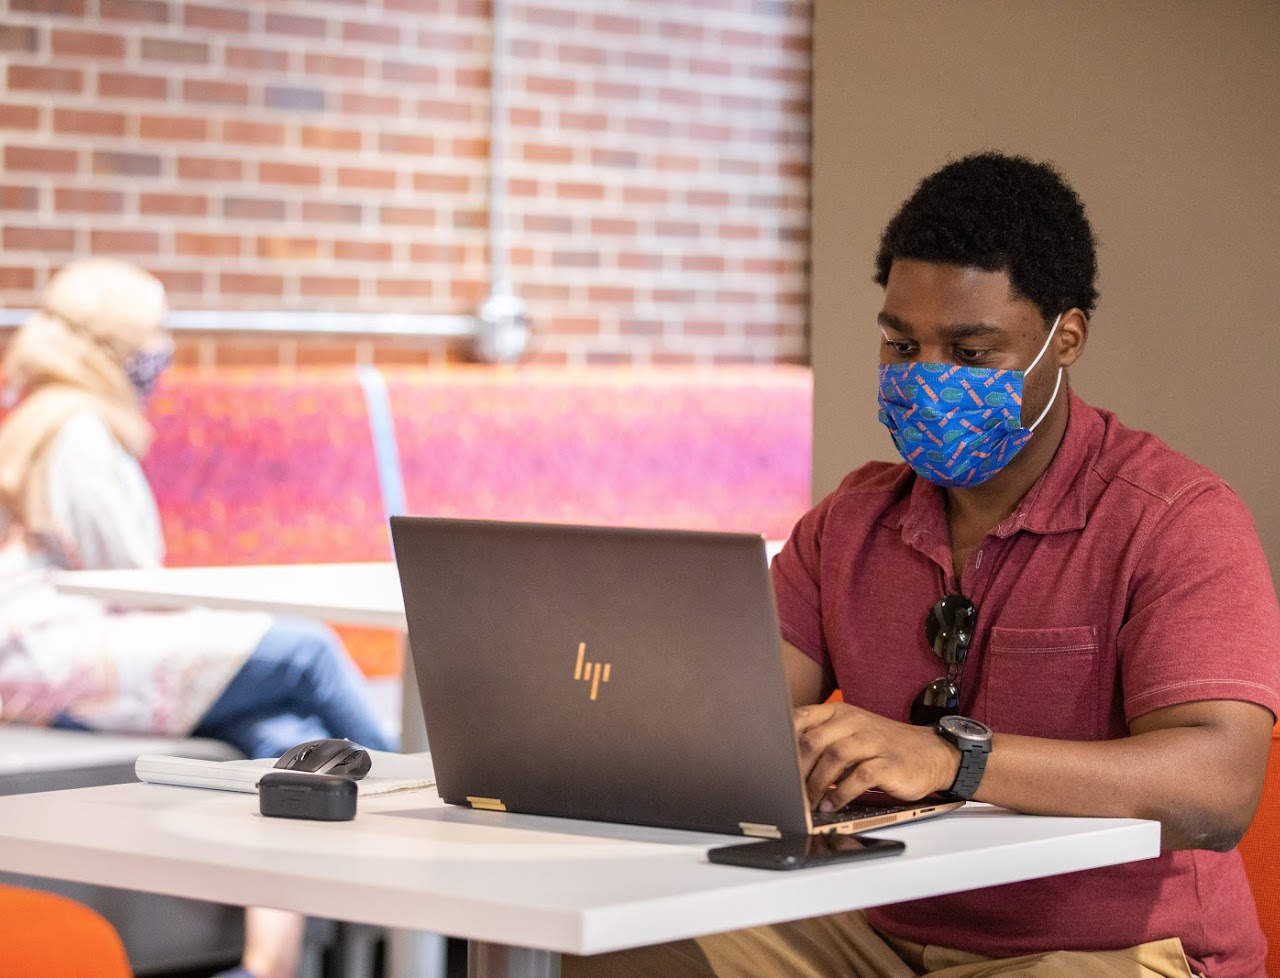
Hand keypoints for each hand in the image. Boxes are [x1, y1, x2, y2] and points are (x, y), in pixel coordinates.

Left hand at [793, 702, 959, 810]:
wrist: (932, 753)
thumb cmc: (884, 746)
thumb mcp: (852, 733)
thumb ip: (822, 739)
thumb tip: (785, 760)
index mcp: (841, 712)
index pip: (802, 718)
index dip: (782, 740)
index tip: (771, 763)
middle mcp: (855, 722)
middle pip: (814, 740)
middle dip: (796, 769)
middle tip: (788, 790)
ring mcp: (873, 741)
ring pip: (834, 756)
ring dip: (816, 783)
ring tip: (808, 802)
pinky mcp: (889, 763)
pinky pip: (859, 776)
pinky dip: (841, 794)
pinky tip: (832, 805)